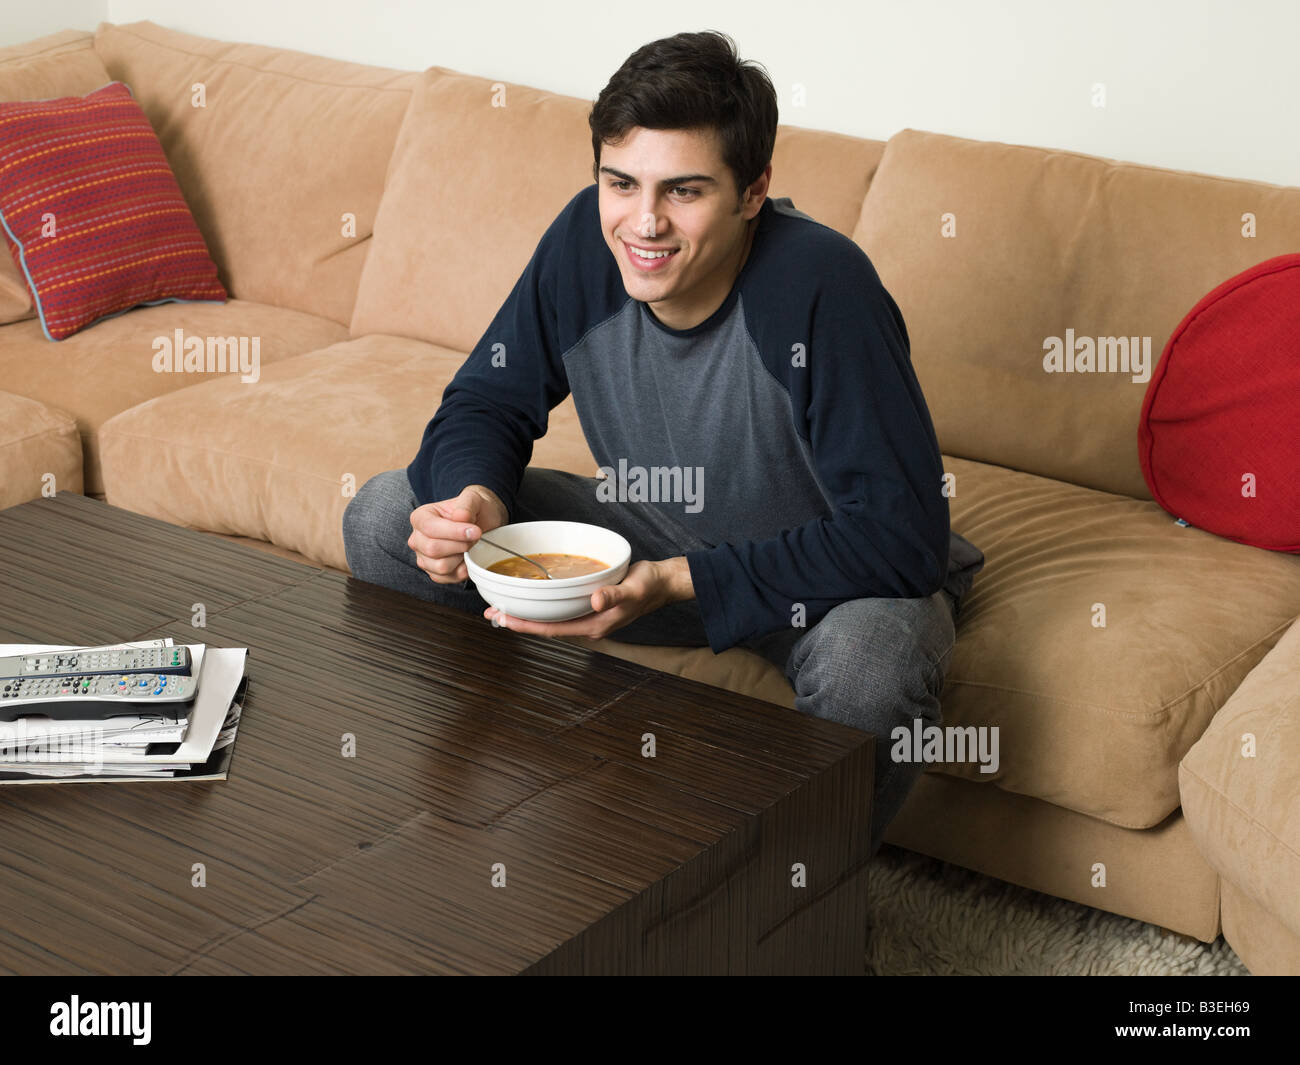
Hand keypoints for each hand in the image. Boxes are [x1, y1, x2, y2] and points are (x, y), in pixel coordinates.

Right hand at [407, 484, 507, 584]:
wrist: (481, 524)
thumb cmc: (474, 510)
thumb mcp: (474, 498)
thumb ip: (467, 505)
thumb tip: (460, 517)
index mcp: (421, 517)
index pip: (430, 528)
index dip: (454, 532)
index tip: (475, 531)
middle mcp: (417, 539)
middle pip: (433, 549)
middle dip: (460, 545)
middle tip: (474, 538)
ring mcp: (424, 558)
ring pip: (441, 566)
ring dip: (461, 557)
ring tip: (470, 546)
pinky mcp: (434, 573)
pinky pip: (447, 578)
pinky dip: (462, 570)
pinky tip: (467, 557)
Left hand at [484, 557, 693, 638]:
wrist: (663, 583)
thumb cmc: (649, 586)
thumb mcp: (633, 590)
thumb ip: (614, 596)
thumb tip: (596, 601)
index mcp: (594, 626)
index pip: (552, 629)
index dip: (526, 626)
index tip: (504, 619)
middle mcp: (588, 624)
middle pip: (546, 626)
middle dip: (519, 621)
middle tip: (492, 612)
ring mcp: (588, 616)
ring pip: (551, 618)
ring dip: (528, 613)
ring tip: (504, 606)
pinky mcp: (590, 605)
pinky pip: (560, 608)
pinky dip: (542, 604)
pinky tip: (533, 596)